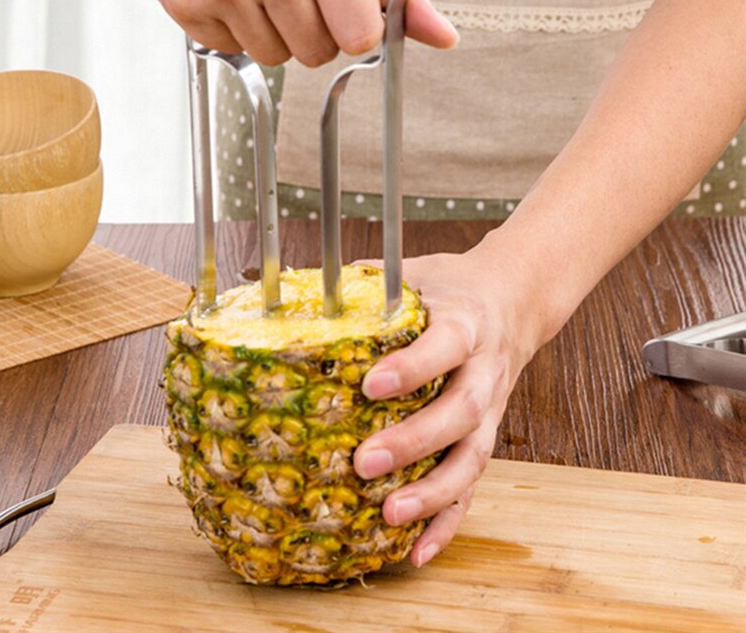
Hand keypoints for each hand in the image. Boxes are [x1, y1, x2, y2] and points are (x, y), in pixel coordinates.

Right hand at [92, 0, 456, 64]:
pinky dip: (236, 30)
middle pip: (317, 54)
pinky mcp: (185, 3)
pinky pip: (234, 51)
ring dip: (274, 33)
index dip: (356, 29)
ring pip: (275, 58)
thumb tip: (443, 36)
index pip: (360, 34)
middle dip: (314, 32)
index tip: (343, 8)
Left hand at [353, 241, 547, 566]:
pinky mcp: (487, 436)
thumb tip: (309, 287)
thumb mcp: (419, 270)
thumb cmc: (453, 287)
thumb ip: (372, 279)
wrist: (512, 300)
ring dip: (434, 492)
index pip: (447, 346)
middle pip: (461, 412)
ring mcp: (491, 409)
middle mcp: (485, 370)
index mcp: (466, 323)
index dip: (414, 367)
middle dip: (415, 441)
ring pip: (473, 456)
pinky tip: (417, 551)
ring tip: (390, 514)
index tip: (371, 385)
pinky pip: (473, 485)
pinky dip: (448, 521)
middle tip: (363, 461)